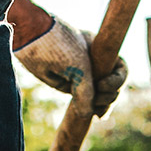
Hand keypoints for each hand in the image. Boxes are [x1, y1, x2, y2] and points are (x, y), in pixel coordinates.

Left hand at [15, 16, 129, 117]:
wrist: (30, 34)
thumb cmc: (57, 46)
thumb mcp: (78, 68)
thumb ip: (86, 93)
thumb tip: (90, 114)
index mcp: (101, 51)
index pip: (121, 69)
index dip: (118, 81)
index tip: (102, 85)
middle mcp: (94, 61)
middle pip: (114, 85)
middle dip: (110, 96)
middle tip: (97, 98)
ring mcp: (81, 72)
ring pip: (101, 94)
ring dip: (103, 104)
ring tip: (95, 110)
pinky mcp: (67, 82)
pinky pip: (86, 98)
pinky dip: (92, 108)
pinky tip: (95, 115)